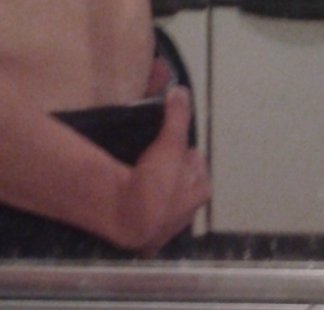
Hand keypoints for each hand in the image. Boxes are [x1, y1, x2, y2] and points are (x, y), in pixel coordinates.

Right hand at [115, 86, 210, 256]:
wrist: (130, 219)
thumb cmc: (157, 182)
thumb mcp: (170, 144)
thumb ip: (177, 117)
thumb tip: (181, 89)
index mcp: (199, 189)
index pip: (195, 161)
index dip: (182, 149)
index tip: (166, 140)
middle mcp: (187, 211)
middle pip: (180, 180)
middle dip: (169, 169)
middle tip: (149, 154)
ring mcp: (165, 225)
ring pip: (162, 198)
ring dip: (152, 187)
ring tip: (134, 170)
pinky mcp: (144, 233)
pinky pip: (142, 211)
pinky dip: (136, 202)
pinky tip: (125, 192)